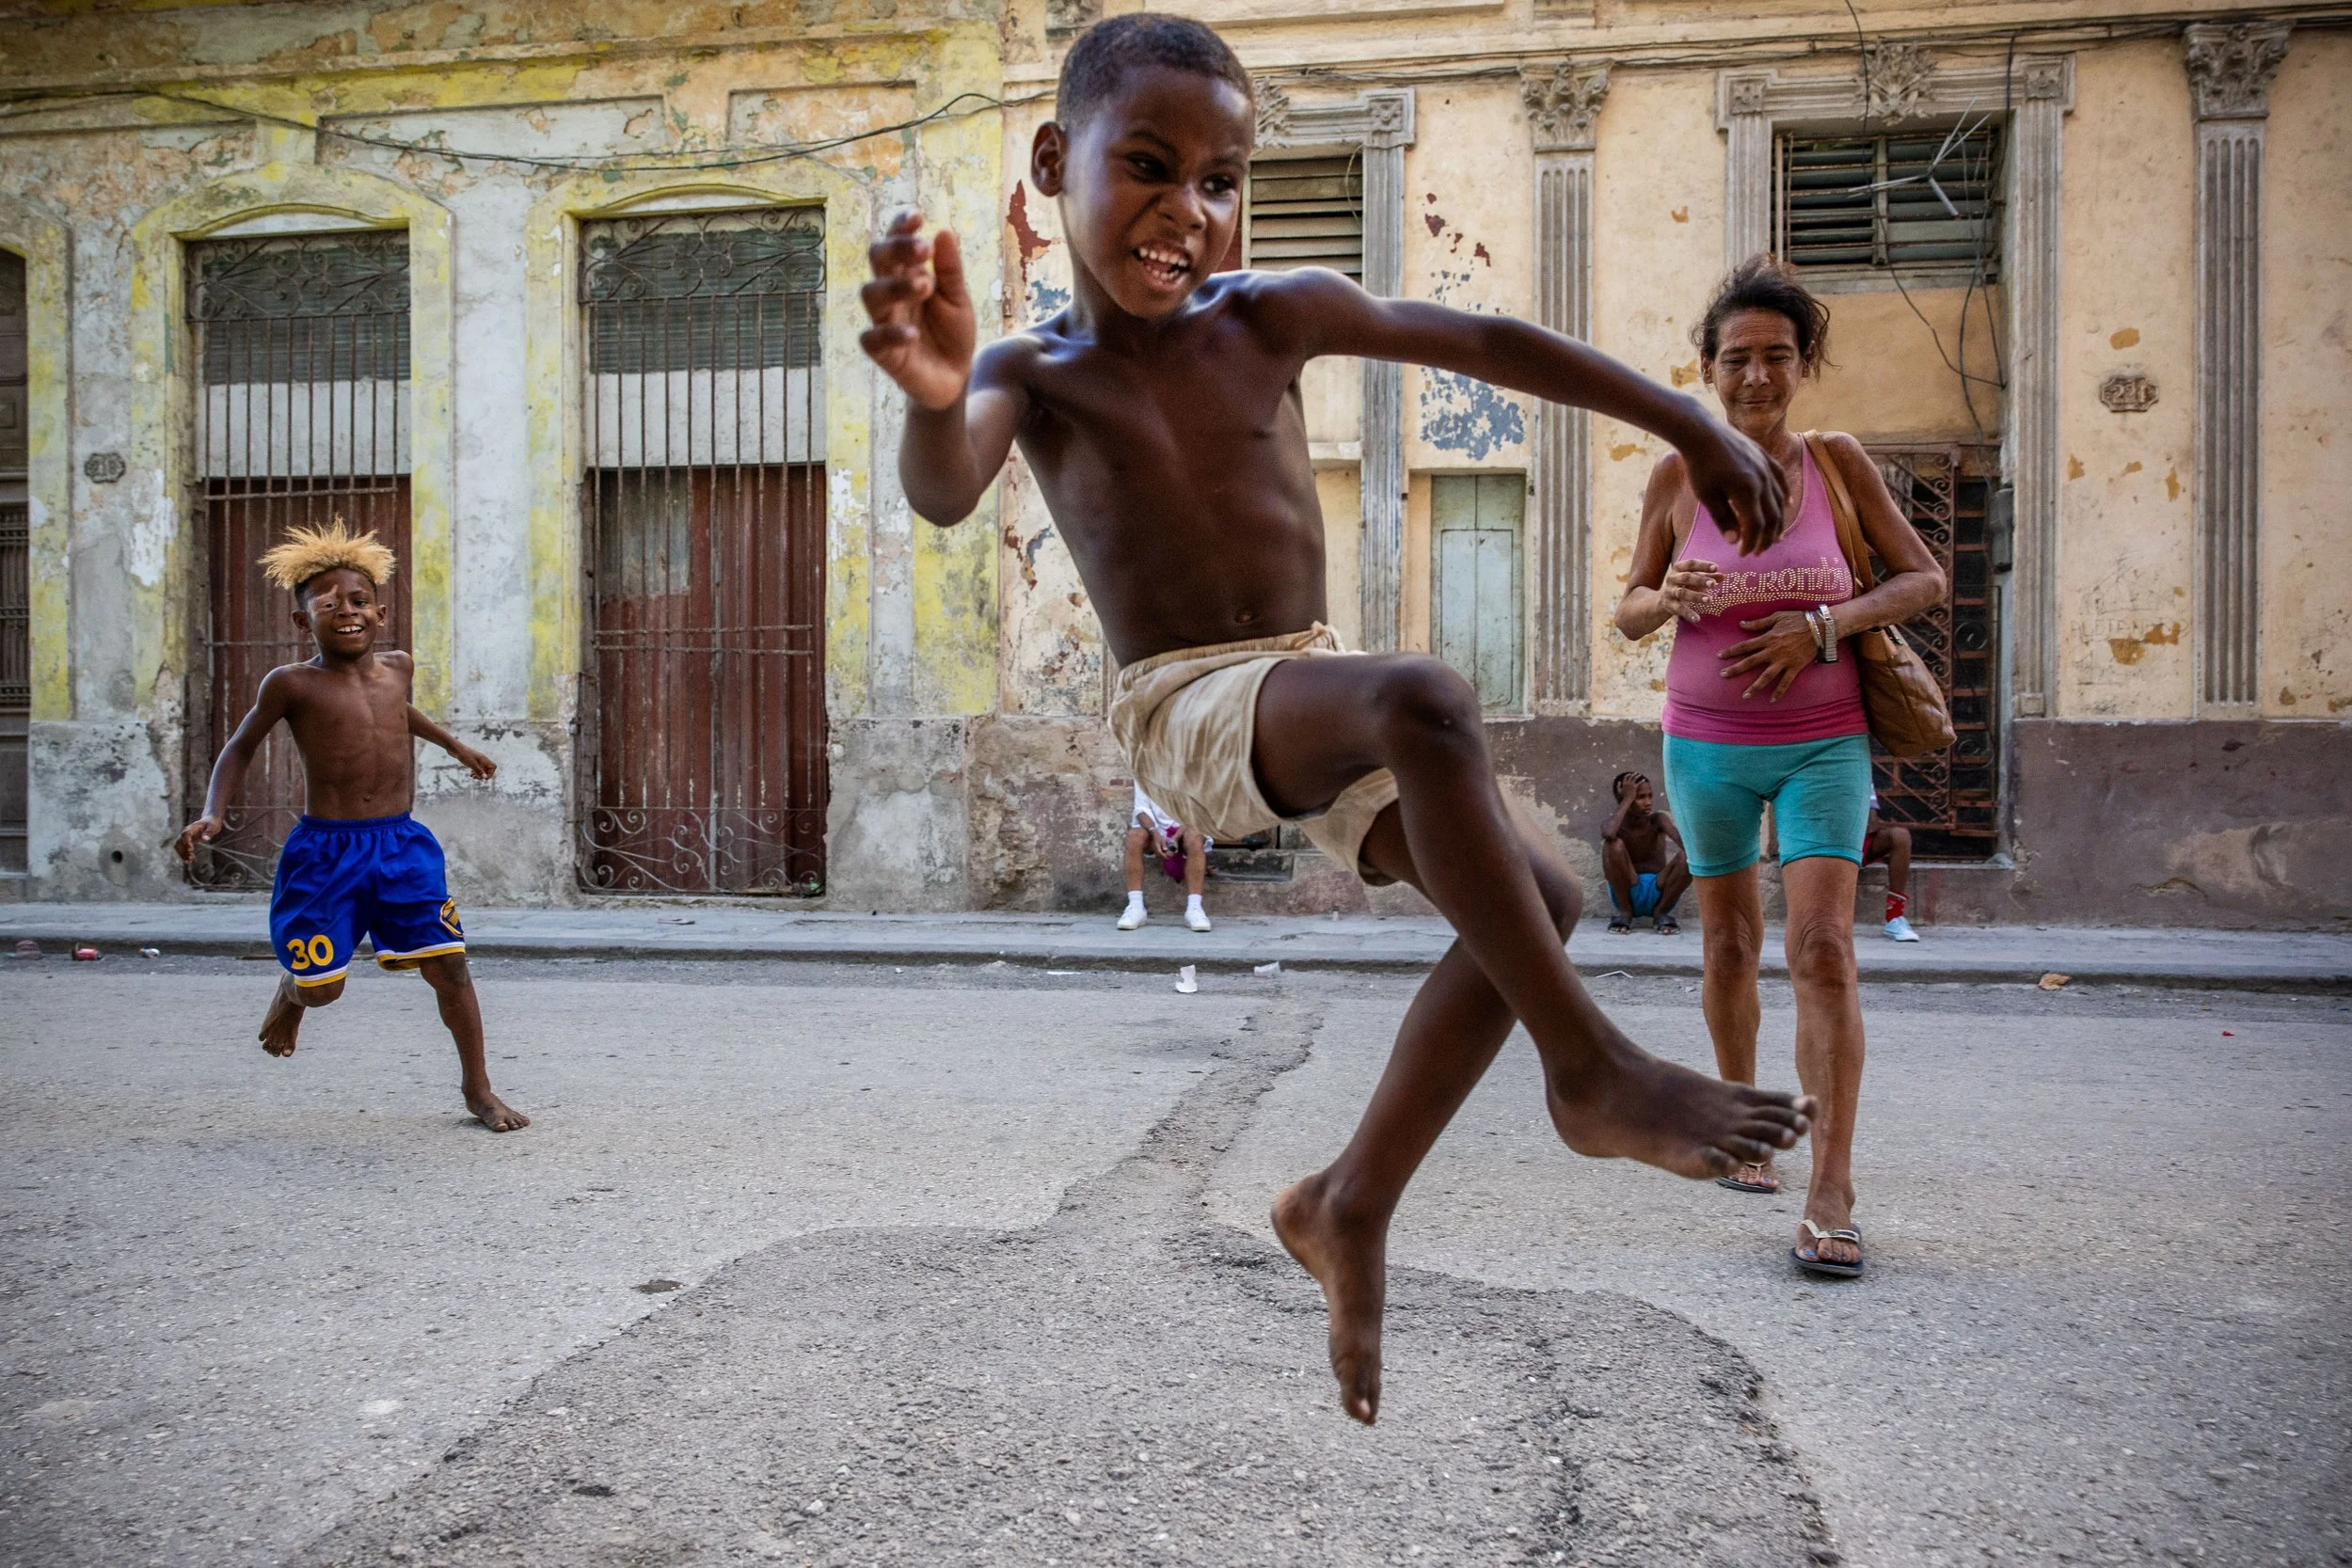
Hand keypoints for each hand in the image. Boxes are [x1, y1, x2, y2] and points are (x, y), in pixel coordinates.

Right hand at [174, 815, 223, 863]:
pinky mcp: (187, 841)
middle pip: (180, 841)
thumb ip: (209, 833)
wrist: (210, 820)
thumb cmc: (212, 823)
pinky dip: (184, 854)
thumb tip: (205, 839)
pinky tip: (188, 861)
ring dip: (182, 854)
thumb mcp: (213, 827)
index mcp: (192, 827)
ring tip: (189, 861)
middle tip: (191, 857)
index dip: (187, 841)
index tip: (191, 849)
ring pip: (179, 846)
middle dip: (183, 850)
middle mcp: (186, 832)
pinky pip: (182, 848)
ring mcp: (185, 836)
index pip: (185, 834)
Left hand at [450, 743, 496, 780]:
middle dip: (483, 775)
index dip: (490, 773)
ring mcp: (477, 760)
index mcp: (484, 759)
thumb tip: (485, 778)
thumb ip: (479, 771)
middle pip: (487, 769)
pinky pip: (477, 767)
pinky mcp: (472, 760)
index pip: (493, 767)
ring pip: (482, 768)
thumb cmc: (464, 755)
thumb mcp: (472, 764)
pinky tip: (470, 774)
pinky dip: (475, 772)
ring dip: (478, 774)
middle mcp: (482, 759)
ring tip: (472, 777)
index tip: (484, 778)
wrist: (455, 748)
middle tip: (476, 778)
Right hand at [861, 211, 975, 411]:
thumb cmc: (953, 333)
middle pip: (878, 260)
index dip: (900, 227)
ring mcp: (883, 320)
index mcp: (908, 273)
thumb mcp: (959, 300)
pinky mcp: (881, 351)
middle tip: (924, 250)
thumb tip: (944, 231)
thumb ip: (951, 270)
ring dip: (895, 286)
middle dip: (897, 249)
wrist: (955, 378)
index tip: (917, 217)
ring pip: (871, 294)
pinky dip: (890, 334)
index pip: (896, 242)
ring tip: (925, 285)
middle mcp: (891, 292)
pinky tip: (913, 334)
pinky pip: (872, 339)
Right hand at [1659, 557, 1720, 621]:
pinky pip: (1678, 609)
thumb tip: (1723, 577)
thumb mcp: (1696, 579)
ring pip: (1682, 593)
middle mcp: (1672, 578)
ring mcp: (1670, 592)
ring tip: (1709, 600)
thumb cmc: (1685, 585)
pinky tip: (1697, 618)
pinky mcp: (1669, 605)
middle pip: (1686, 577)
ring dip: (1696, 596)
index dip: (1703, 565)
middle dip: (1700, 580)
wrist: (1664, 601)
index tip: (1715, 568)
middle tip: (1713, 585)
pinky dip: (1688, 613)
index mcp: (1679, 568)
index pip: (1691, 564)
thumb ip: (1709, 577)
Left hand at [1682, 421, 1787, 554]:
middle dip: (1767, 537)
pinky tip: (1786, 505)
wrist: (1702, 433)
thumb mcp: (1707, 496)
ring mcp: (1766, 467)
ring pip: (1779, 500)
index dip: (1751, 543)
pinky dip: (1785, 495)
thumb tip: (1735, 541)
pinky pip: (1781, 479)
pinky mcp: (1765, 458)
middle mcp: (1762, 480)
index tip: (1743, 554)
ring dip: (1778, 521)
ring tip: (1772, 536)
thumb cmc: (1700, 466)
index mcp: (1747, 492)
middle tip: (1759, 551)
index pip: (1756, 526)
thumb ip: (1723, 519)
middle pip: (1773, 516)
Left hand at [1720, 611, 1819, 700]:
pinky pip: (1785, 682)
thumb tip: (1741, 624)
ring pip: (1766, 676)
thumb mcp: (1777, 617)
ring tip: (1744, 696)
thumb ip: (1759, 623)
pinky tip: (1771, 700)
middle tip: (1723, 675)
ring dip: (1754, 687)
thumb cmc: (1798, 619)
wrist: (1820, 627)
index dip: (1731, 651)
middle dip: (1735, 669)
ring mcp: (1784, 661)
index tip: (1719, 656)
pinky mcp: (1795, 667)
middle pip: (1750, 662)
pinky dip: (1779, 691)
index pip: (1745, 646)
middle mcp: (1773, 651)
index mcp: (1767, 638)